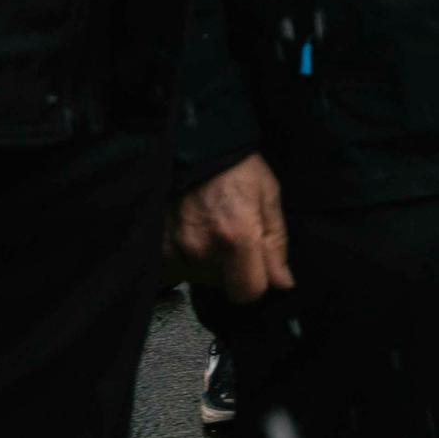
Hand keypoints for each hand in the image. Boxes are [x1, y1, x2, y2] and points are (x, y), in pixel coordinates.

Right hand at [168, 153, 291, 304]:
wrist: (191, 144)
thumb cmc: (234, 166)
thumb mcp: (268, 195)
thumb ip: (276, 243)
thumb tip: (283, 283)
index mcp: (237, 236)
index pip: (248, 293)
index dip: (256, 282)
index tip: (255, 266)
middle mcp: (202, 249)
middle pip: (223, 286)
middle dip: (231, 268)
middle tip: (229, 235)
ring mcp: (174, 250)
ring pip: (198, 279)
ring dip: (206, 262)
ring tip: (208, 229)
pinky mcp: (155, 248)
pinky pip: (174, 270)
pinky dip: (184, 258)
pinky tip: (190, 234)